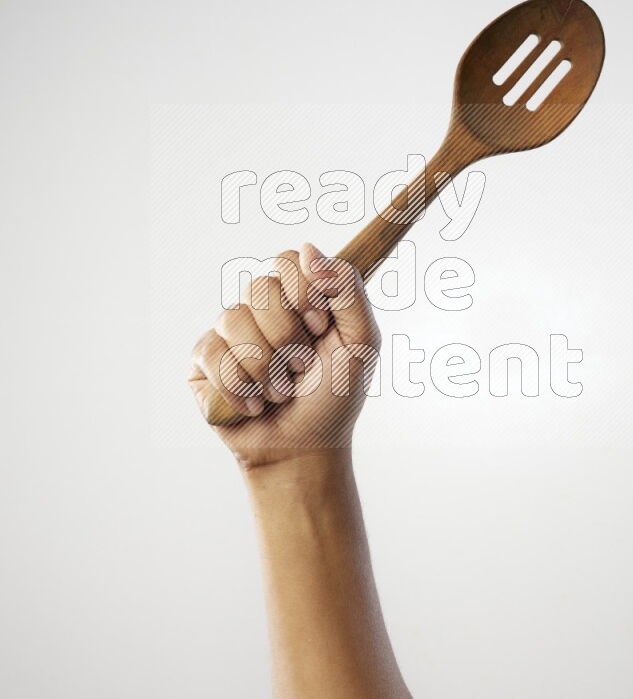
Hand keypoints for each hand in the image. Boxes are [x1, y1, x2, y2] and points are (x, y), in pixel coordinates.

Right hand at [188, 243, 380, 469]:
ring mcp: (230, 332)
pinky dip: (239, 387)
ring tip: (279, 392)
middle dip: (287, 338)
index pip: (288, 259)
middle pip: (259, 288)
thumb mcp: (362, 342)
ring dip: (264, 368)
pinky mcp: (204, 360)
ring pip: (233, 320)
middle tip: (301, 368)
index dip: (302, 292)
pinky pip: (211, 353)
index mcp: (300, 297)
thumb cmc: (335, 396)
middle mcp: (263, 308)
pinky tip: (254, 405)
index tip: (319, 326)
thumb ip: (348, 290)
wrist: (304, 448)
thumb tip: (310, 250)